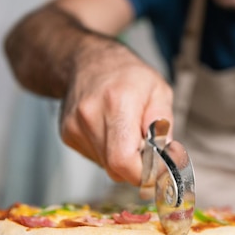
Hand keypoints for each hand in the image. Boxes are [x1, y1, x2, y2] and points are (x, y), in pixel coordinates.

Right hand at [59, 43, 172, 185]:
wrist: (88, 60)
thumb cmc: (127, 75)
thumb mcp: (159, 90)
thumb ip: (164, 125)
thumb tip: (167, 157)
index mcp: (118, 102)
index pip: (124, 160)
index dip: (144, 173)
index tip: (159, 170)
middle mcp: (90, 115)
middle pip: (116, 168)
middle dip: (138, 167)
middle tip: (149, 149)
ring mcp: (75, 126)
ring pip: (106, 167)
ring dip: (124, 159)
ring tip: (128, 132)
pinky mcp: (67, 134)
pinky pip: (96, 159)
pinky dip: (110, 153)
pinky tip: (112, 131)